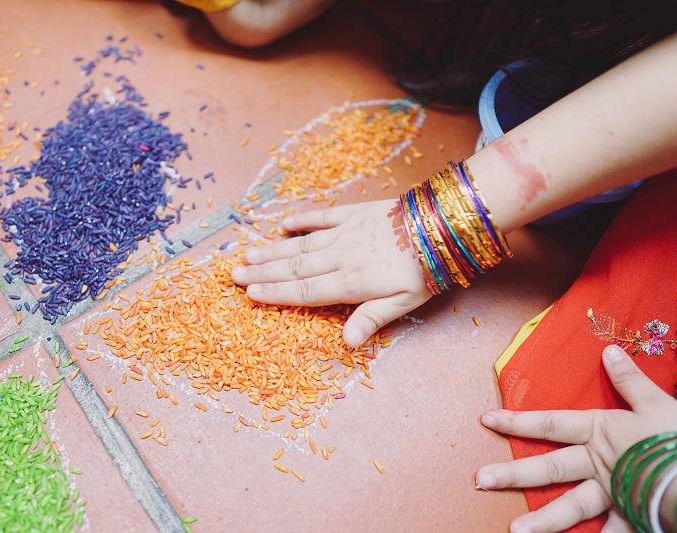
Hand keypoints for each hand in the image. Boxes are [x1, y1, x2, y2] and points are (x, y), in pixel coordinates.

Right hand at [231, 199, 429, 346]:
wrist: (443, 225)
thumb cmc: (425, 271)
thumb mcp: (404, 303)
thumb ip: (371, 319)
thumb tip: (346, 343)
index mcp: (351, 282)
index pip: (304, 291)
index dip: (274, 293)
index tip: (249, 294)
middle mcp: (340, 257)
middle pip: (294, 267)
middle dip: (262, 272)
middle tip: (234, 273)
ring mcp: (345, 232)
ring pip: (301, 244)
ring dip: (273, 250)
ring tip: (248, 254)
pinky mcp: (354, 213)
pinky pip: (322, 216)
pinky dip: (301, 220)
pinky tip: (283, 225)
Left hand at [476, 345, 676, 532]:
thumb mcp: (656, 403)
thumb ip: (629, 379)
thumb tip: (608, 351)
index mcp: (600, 432)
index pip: (550, 423)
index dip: (517, 421)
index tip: (486, 420)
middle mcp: (598, 463)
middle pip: (550, 468)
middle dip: (513, 474)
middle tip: (479, 480)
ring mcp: (613, 492)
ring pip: (572, 507)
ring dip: (543, 520)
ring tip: (515, 531)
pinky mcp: (632, 515)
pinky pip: (610, 532)